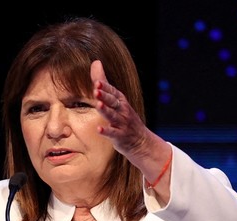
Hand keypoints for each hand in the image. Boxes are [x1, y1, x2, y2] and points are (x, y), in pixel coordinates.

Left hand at [91, 60, 171, 200]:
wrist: (141, 141)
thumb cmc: (124, 118)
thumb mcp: (116, 99)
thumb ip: (104, 83)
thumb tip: (96, 62)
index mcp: (121, 101)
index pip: (113, 92)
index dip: (105, 87)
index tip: (97, 81)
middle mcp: (123, 110)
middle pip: (113, 102)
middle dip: (105, 95)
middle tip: (96, 90)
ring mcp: (122, 123)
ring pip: (113, 116)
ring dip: (105, 110)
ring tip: (98, 104)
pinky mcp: (120, 136)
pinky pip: (113, 133)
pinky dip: (106, 131)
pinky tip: (98, 129)